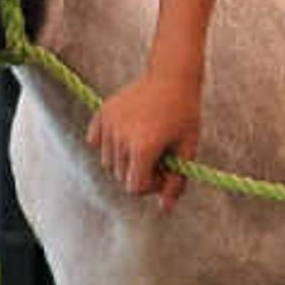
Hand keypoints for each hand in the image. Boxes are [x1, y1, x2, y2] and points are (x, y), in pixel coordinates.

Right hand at [86, 70, 198, 206]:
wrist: (172, 76)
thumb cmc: (185, 112)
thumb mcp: (187, 148)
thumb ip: (177, 179)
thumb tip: (166, 208)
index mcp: (143, 148)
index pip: (135, 187)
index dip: (152, 185)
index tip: (166, 172)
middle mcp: (121, 139)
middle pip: (121, 177)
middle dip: (141, 173)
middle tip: (161, 157)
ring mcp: (108, 126)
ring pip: (109, 162)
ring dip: (126, 160)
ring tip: (147, 143)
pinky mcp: (101, 115)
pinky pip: (97, 143)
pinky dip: (110, 144)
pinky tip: (129, 133)